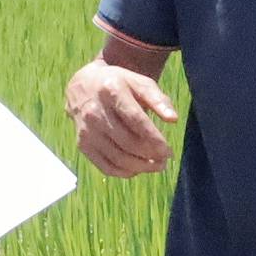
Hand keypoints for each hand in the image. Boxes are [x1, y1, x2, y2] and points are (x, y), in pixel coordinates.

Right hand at [65, 61, 177, 177]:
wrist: (84, 85)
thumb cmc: (119, 85)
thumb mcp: (139, 83)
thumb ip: (158, 100)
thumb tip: (173, 119)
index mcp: (111, 91)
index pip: (136, 120)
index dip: (154, 139)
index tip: (168, 151)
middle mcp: (95, 111)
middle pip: (128, 142)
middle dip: (150, 155)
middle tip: (164, 160)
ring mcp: (86, 130)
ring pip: (118, 158)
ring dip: (141, 167)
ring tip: (156, 166)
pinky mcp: (82, 144)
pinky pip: (105, 166)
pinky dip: (124, 172)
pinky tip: (137, 168)